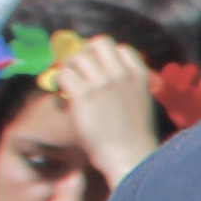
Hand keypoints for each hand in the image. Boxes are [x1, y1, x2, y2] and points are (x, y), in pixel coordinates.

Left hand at [48, 35, 168, 183]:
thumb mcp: (140, 103)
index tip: (99, 70)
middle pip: (98, 43)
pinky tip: (64, 98)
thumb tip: (99, 76)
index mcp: (140, 76)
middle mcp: (121, 75)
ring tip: (70, 86)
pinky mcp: (84, 96)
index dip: (107, 57)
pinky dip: (60, 84)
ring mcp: (103, 84)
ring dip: (69, 68)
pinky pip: (64, 75)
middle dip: (85, 54)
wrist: (130, 157)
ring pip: (77, 57)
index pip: (122, 49)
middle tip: (79, 71)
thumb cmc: (134, 137)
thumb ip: (126, 86)